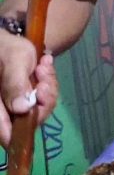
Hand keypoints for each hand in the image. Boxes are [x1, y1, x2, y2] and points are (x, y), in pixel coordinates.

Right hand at [0, 33, 57, 148]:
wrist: (11, 42)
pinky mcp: (26, 102)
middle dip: (42, 100)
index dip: (21, 132)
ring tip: (43, 68)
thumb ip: (15, 84)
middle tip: (44, 77)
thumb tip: (21, 109)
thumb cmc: (6, 48)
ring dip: (48, 90)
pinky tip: (44, 68)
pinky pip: (44, 101)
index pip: (4, 131)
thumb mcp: (13, 60)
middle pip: (27, 121)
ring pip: (39, 111)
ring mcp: (15, 107)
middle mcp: (3, 109)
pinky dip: (48, 86)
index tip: (37, 108)